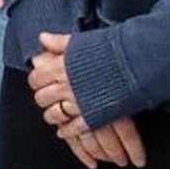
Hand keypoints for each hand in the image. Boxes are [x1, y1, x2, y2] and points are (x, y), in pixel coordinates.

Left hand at [28, 31, 145, 168]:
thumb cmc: (109, 50)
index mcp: (60, 67)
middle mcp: (65, 86)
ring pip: (53, 115)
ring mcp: (77, 103)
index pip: (36, 78)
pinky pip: (72, 128)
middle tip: (47, 99)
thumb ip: (59, 41)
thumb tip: (42, 37)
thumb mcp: (81, 41)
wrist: (133, 63)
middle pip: (42, 98)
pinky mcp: (91, 117)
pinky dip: (66, 130)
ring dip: (53, 115)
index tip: (40, 82)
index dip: (36, 81)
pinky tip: (64, 131)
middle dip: (43, 99)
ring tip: (55, 115)